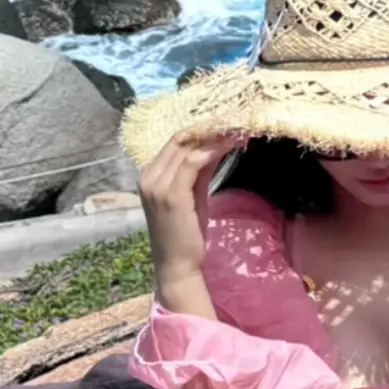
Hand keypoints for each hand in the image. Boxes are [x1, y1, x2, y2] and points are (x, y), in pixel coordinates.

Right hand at [139, 130, 243, 310]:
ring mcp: (157, 185)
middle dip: (210, 129)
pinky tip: (231, 146)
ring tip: (239, 132)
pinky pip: (193, 162)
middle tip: (236, 124)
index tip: (227, 124)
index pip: (176, 142)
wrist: (176, 265)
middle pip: (180, 139)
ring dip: (215, 136)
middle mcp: (149, 176)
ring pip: (187, 147)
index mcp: (150, 175)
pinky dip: (213, 150)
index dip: (202, 130)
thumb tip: (216, 147)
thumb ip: (199, 172)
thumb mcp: (192, 196)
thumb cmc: (185, 234)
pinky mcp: (171, 194)